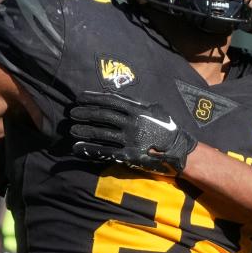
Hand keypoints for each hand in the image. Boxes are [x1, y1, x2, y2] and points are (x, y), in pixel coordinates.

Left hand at [69, 91, 196, 175]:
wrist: (180, 150)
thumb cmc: (167, 128)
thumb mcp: (155, 110)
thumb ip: (137, 104)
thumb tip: (118, 98)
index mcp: (138, 110)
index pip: (110, 100)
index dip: (93, 98)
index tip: (79, 97)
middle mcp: (132, 123)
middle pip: (103, 115)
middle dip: (85, 113)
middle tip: (72, 113)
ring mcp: (130, 139)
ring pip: (101, 133)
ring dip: (84, 130)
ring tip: (72, 129)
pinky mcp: (129, 155)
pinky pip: (105, 151)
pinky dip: (90, 149)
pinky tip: (77, 147)